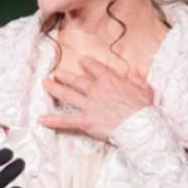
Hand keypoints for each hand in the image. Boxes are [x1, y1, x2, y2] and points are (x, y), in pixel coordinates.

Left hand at [38, 57, 154, 140]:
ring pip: (66, 95)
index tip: (81, 60)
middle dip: (64, 75)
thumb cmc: (145, 109)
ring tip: (45, 84)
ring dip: (54, 89)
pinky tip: (41, 119)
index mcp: (109, 80)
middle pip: (75, 80)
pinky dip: (53, 120)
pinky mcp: (85, 121)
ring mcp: (88, 105)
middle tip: (57, 73)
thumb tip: (134, 72)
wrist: (141, 127)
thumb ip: (137, 79)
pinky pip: (65, 120)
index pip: (94, 67)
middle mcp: (95, 90)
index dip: (86, 62)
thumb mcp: (145, 89)